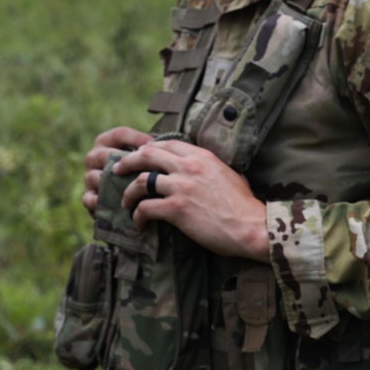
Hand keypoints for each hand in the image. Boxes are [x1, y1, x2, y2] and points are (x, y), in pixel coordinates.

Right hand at [82, 126, 152, 213]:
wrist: (128, 195)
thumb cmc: (139, 169)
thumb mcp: (142, 155)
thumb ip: (147, 149)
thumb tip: (158, 146)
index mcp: (106, 141)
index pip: (119, 135)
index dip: (137, 139)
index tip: (154, 147)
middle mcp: (94, 157)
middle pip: (104, 155)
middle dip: (124, 163)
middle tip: (144, 170)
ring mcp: (89, 177)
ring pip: (96, 177)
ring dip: (114, 183)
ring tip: (133, 188)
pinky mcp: (88, 197)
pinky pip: (89, 198)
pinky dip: (101, 201)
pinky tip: (117, 203)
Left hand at [115, 138, 268, 261]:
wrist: (252, 226)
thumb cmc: (245, 206)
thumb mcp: (231, 175)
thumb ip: (214, 169)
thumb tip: (209, 171)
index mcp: (203, 157)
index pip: (168, 143)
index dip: (149, 149)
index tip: (139, 157)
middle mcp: (190, 167)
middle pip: (148, 155)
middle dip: (128, 162)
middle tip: (118, 170)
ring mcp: (182, 186)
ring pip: (141, 181)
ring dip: (128, 192)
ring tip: (125, 202)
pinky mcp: (177, 208)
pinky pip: (145, 208)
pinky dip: (137, 215)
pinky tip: (138, 223)